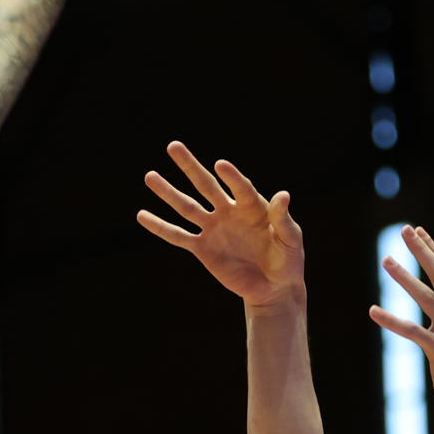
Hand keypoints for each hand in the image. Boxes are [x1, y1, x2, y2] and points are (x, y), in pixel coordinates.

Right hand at [136, 142, 305, 307]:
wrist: (273, 287)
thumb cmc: (288, 260)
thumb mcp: (291, 239)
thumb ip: (284, 219)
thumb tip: (284, 195)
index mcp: (253, 207)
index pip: (240, 187)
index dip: (231, 177)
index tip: (219, 165)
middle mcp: (229, 212)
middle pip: (206, 185)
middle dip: (189, 166)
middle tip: (173, 146)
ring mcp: (213, 229)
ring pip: (187, 207)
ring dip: (168, 192)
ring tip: (149, 176)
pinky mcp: (202, 249)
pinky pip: (178, 236)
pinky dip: (160, 227)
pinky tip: (142, 215)